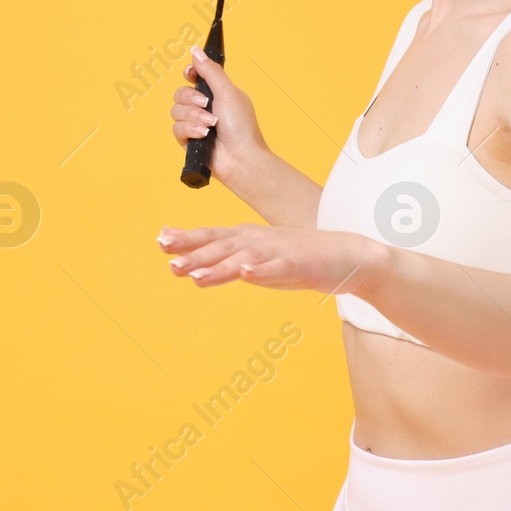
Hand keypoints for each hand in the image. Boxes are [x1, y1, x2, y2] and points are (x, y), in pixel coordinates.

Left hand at [158, 223, 384, 295]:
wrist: (350, 256)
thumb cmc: (301, 258)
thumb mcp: (260, 259)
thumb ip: (229, 262)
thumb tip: (193, 268)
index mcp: (250, 238)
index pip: (213, 236)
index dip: (187, 238)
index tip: (160, 240)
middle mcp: (260, 240)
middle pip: (222, 245)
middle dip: (194, 251)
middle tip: (167, 257)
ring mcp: (280, 251)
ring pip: (244, 257)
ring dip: (218, 265)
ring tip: (194, 274)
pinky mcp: (301, 264)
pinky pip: (279, 268)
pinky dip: (262, 271)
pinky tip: (247, 274)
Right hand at [172, 45, 267, 190]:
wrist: (240, 158)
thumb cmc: (241, 126)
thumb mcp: (228, 92)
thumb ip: (210, 72)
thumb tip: (195, 50)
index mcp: (217, 93)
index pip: (195, 77)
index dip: (190, 73)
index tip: (191, 73)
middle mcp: (205, 107)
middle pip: (181, 93)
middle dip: (192, 98)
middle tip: (207, 105)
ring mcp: (196, 123)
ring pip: (177, 110)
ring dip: (194, 116)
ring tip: (210, 125)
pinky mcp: (188, 139)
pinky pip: (177, 128)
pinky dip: (190, 130)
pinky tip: (204, 135)